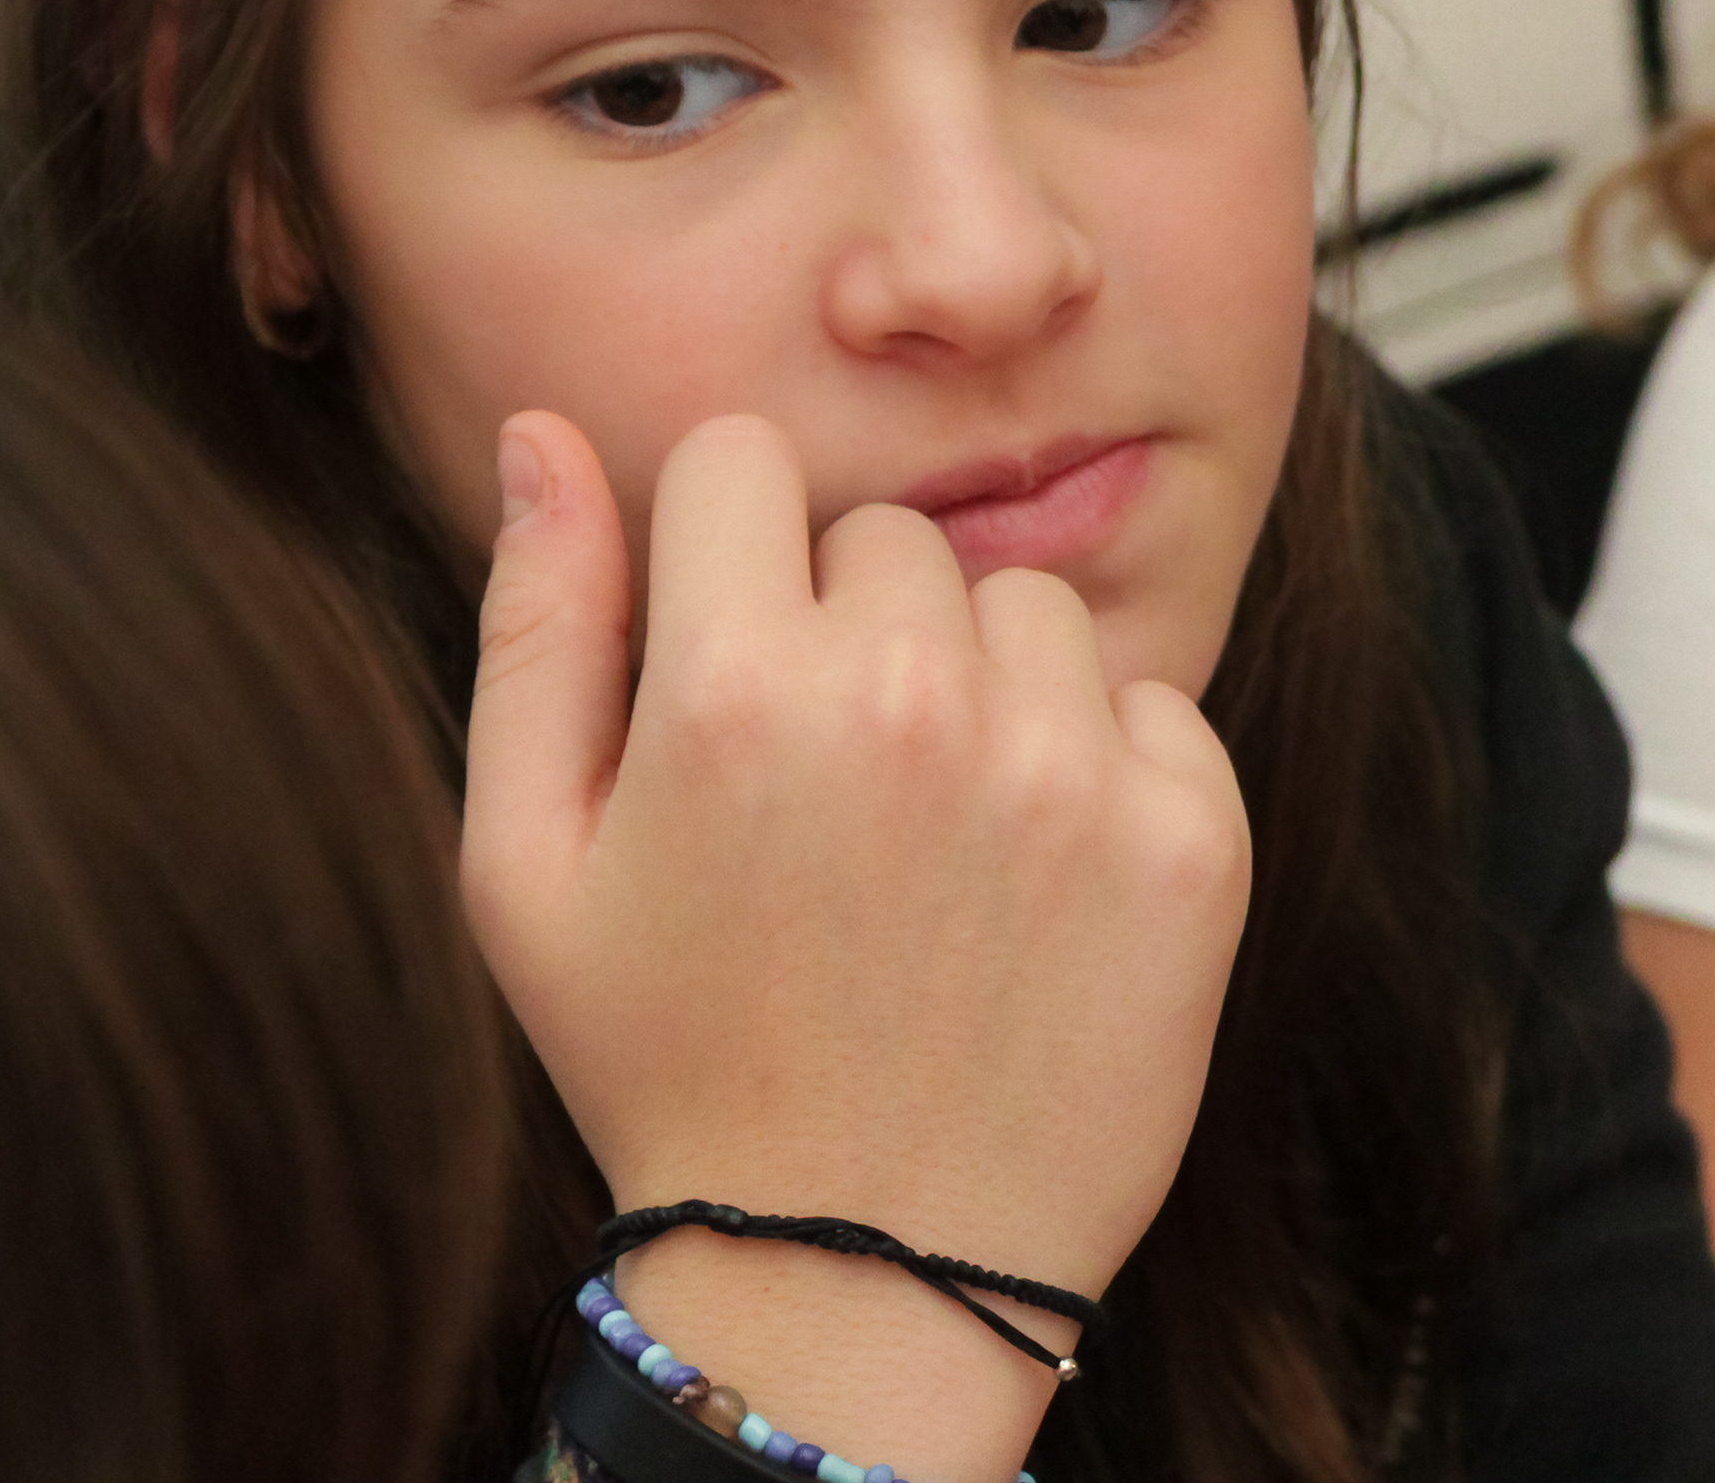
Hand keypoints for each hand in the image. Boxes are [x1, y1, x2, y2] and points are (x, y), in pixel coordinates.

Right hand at [462, 409, 1249, 1434]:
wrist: (858, 1282)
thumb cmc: (669, 1064)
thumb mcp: (525, 865)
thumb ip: (536, 625)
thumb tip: (539, 433)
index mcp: (733, 684)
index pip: (738, 460)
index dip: (720, 555)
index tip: (727, 659)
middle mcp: (908, 697)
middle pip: (885, 534)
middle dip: (846, 625)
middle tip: (825, 792)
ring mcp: (1067, 768)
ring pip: (1022, 604)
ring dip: (978, 686)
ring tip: (927, 840)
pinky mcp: (1190, 839)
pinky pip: (1148, 700)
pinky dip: (1098, 769)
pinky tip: (1027, 885)